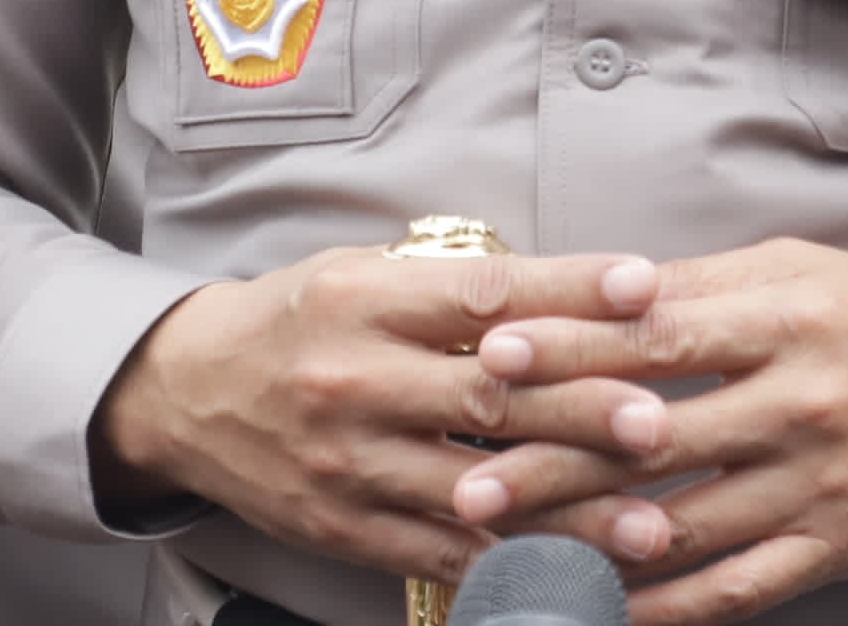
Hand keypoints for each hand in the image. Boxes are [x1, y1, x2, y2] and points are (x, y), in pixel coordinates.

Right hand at [98, 246, 668, 588]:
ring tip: (647, 522)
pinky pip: (440, 553)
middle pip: (487, 396)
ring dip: (568, 511)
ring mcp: (349, 462)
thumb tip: (574, 290)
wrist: (186, 393)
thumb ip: (457, 288)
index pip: (483, 292)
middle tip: (661, 421)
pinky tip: (574, 574)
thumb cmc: (297, 320)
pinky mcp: (344, 528)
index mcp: (365, 299)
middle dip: (583, 410)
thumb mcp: (364, 274)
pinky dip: (512, 564)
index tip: (644, 286)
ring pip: (474, 491)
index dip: (568, 290)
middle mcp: (356, 379)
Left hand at [461, 238, 847, 623]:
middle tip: (468, 480)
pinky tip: (604, 614)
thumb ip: (701, 285)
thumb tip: (595, 292)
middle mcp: (795, 403)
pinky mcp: (834, 546)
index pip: (656, 334)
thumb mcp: (803, 270)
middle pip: (653, 438)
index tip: (492, 356)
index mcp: (783, 317)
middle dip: (552, 462)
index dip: (569, 347)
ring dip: (589, 543)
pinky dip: (667, 609)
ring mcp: (814, 484)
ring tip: (508, 554)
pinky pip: (737, 588)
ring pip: (684, 523)